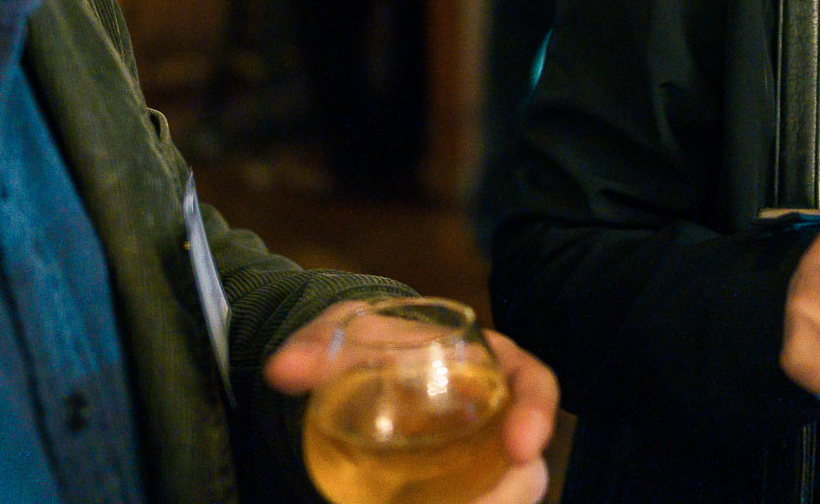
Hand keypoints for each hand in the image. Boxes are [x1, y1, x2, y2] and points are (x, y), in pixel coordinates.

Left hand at [267, 301, 557, 503]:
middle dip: (509, 492)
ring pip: (501, 495)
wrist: (346, 372)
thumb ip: (315, 347)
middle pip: (525, 463)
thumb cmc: (363, 343)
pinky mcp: (452, 488)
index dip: (538, 414)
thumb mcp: (341, 333)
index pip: (534, 384)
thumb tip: (280, 372)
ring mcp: (473, 458)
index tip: (522, 444)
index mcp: (488, 364)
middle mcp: (491, 416)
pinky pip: (466, 503)